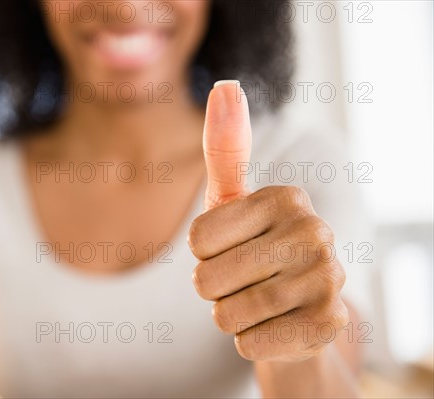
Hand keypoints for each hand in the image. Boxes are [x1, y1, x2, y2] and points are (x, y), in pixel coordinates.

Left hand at [188, 81, 347, 361]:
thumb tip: (225, 85)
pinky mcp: (329, 327)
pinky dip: (250, 343)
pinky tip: (273, 329)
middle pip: (208, 279)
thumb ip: (225, 150)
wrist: (294, 314)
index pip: (197, 239)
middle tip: (243, 281)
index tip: (231, 249)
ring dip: (229, 317)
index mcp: (286, 198)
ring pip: (226, 315)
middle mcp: (315, 232)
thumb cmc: (251, 251)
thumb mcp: (231, 203)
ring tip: (256, 304)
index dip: (203, 253)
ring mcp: (329, 280)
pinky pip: (250, 345)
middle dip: (213, 289)